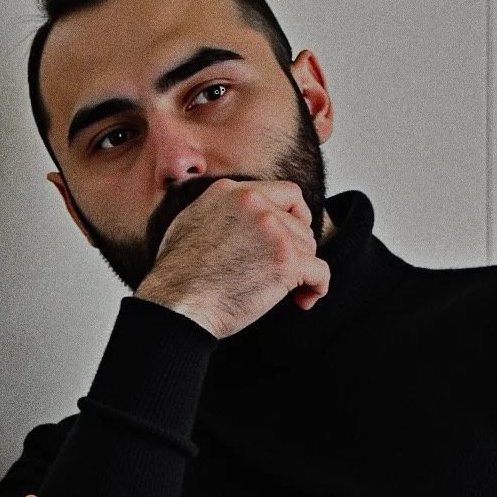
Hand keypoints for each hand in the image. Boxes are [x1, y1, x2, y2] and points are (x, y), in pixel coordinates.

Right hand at [134, 178, 330, 339]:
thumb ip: (221, 211)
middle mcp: (253, 203)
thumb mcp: (191, 223)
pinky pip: (320, 271)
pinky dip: (317, 287)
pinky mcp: (286, 260)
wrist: (177, 304)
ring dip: (303, 270)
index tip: (293, 235)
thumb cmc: (178, 276)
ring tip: (288, 291)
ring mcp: (272, 230)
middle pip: (300, 224)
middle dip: (296, 249)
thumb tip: (236, 216)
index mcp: (230, 192)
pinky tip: (305, 298)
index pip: (286, 193)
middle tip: (283, 272)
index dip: (296, 216)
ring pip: (310, 247)